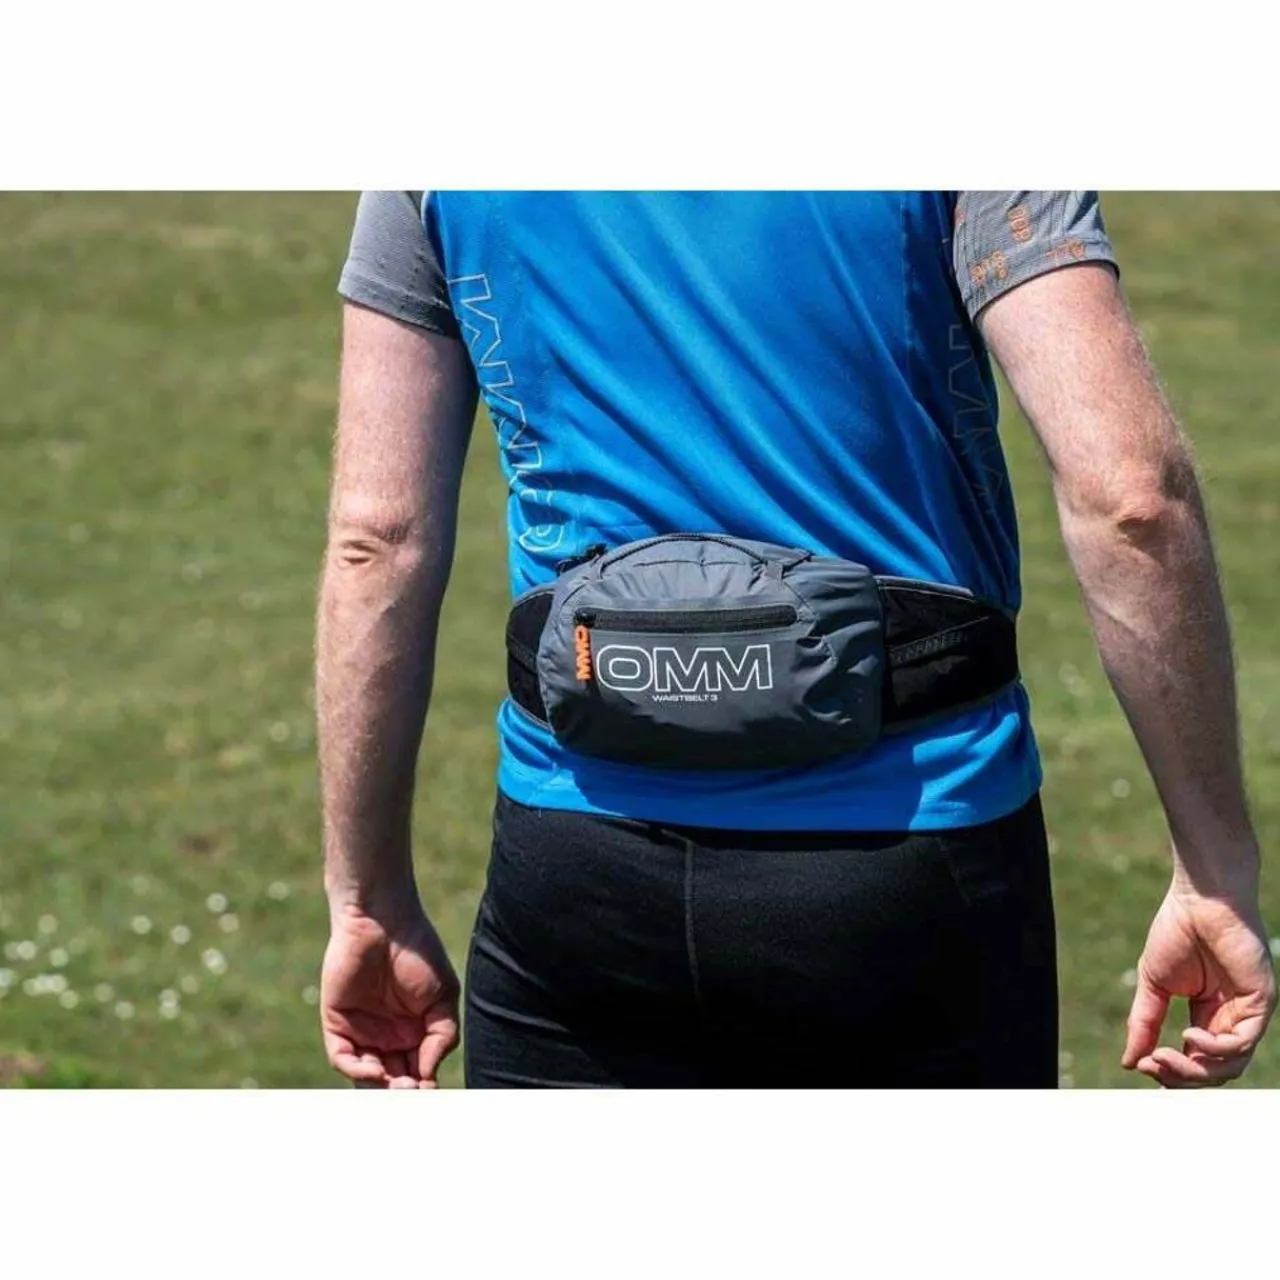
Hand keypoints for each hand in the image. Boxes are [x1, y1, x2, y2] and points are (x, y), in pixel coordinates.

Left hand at [320, 902, 460, 1088]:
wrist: (385, 920)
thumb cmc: (419, 953)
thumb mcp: (443, 996)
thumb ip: (442, 1036)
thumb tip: (429, 1075)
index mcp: (414, 1033)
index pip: (417, 1072)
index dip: (423, 1086)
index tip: (431, 1092)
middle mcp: (387, 1037)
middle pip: (392, 1080)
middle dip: (402, 1091)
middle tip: (413, 1093)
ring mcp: (361, 1031)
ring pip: (367, 1076)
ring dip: (381, 1087)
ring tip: (399, 1086)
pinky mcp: (337, 1023)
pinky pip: (343, 1058)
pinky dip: (357, 1069)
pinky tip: (375, 1070)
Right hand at [1122, 880, 1275, 1086]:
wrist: (1199, 900)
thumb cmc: (1177, 932)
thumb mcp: (1153, 985)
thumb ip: (1143, 1023)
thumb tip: (1129, 1063)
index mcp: (1209, 1015)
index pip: (1196, 1060)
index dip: (1171, 1070)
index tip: (1142, 1063)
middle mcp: (1232, 1019)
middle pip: (1214, 1071)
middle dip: (1181, 1075)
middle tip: (1152, 1064)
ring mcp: (1249, 1013)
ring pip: (1231, 1065)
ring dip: (1195, 1068)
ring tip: (1165, 1056)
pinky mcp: (1261, 1003)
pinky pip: (1242, 1042)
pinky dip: (1215, 1048)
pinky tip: (1190, 1034)